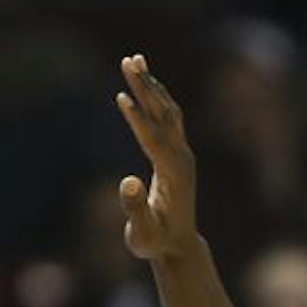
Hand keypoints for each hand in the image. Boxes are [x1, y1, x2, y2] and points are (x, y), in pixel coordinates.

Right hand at [114, 54, 197, 260]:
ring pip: (168, 111)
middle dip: (145, 88)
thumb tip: (127, 182)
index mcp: (173, 176)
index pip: (154, 140)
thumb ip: (135, 209)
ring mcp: (183, 154)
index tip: (122, 96)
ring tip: (134, 59)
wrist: (178, 247)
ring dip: (151, 85)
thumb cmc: (155, 242)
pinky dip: (156, 96)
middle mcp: (182, 159)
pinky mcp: (179, 153)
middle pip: (163, 116)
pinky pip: (168, 118)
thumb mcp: (141, 234)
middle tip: (129, 60)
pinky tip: (144, 82)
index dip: (137, 119)